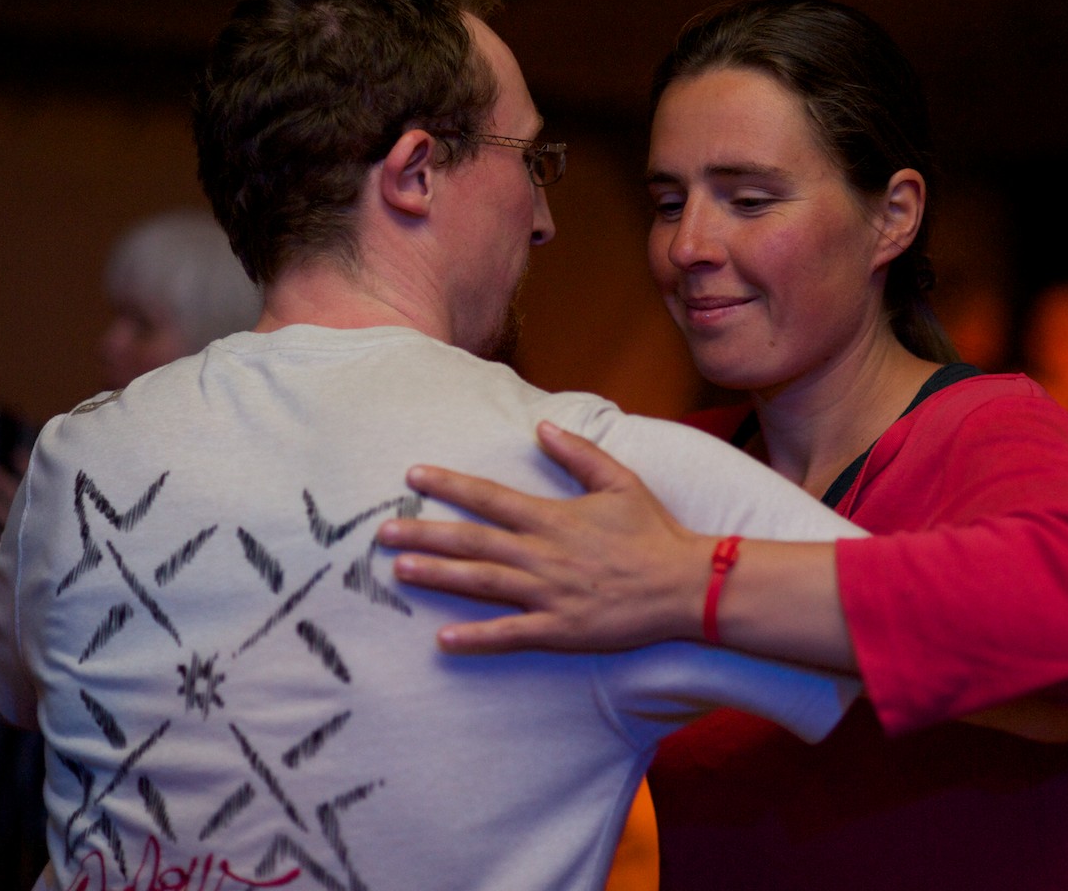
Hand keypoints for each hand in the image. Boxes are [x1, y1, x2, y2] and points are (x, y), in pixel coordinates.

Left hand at [377, 421, 714, 652]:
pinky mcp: (560, 628)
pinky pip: (510, 634)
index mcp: (552, 517)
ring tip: (400, 571)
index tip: (414, 477)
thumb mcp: (619, 481)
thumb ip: (578, 454)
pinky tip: (443, 640)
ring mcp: (548, 594)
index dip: (449, 486)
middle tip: (382, 533)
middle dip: (424, 536)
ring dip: (438, 577)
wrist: (685, 584)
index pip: (489, 498)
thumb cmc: (653, 531)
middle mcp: (542, 554)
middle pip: (472, 542)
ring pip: (482, 584)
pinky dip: (476, 638)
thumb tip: (540, 428)